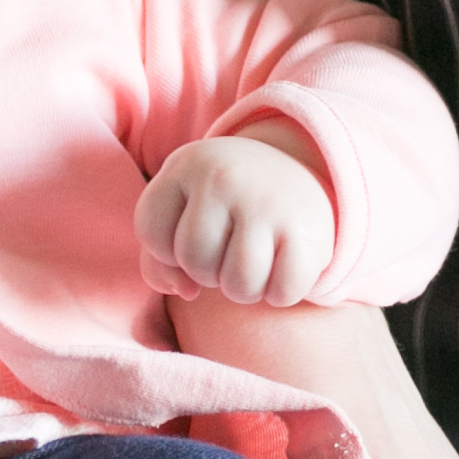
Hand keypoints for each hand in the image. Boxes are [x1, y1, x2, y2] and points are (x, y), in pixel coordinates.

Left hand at [139, 124, 337, 304]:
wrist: (298, 169)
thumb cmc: (226, 205)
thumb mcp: (184, 211)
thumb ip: (158, 260)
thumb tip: (186, 292)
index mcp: (186, 165)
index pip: (151, 233)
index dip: (167, 250)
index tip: (191, 232)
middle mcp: (224, 177)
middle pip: (193, 261)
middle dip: (207, 271)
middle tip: (229, 248)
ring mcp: (267, 202)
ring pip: (238, 284)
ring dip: (243, 289)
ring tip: (253, 262)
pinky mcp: (306, 230)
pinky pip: (282, 293)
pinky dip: (281, 293)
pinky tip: (283, 265)